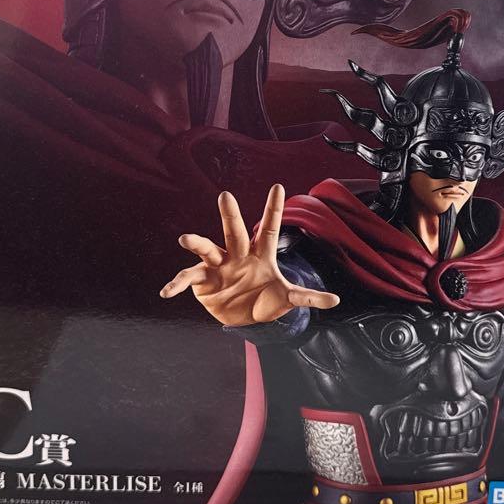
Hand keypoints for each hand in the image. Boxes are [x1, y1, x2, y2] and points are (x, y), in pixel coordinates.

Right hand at [159, 184, 339, 326]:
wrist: (244, 316)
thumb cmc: (266, 299)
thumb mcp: (287, 298)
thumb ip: (308, 297)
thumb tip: (336, 300)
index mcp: (260, 254)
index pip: (269, 229)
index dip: (273, 209)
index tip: (278, 187)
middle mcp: (238, 254)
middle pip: (235, 232)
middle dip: (230, 216)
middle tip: (226, 196)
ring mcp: (219, 265)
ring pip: (207, 249)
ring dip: (197, 243)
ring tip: (185, 239)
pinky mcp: (203, 280)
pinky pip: (188, 278)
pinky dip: (177, 284)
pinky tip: (167, 292)